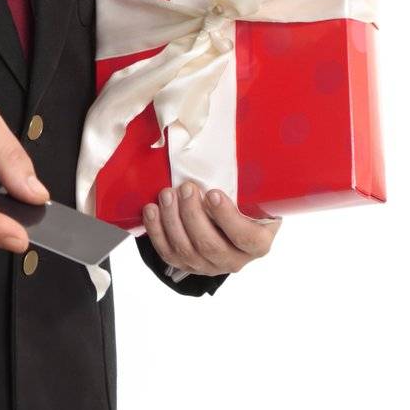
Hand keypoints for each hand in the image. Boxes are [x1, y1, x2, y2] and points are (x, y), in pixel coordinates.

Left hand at [141, 181, 280, 275]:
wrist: (230, 227)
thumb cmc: (244, 206)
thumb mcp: (256, 198)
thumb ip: (249, 183)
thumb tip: (237, 143)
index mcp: (257, 243)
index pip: (245, 237)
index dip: (227, 217)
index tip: (213, 193)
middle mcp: (234, 260)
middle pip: (210, 245)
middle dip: (192, 214)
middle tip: (186, 188)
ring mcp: (208, 266)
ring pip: (185, 249)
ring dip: (172, 219)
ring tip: (166, 194)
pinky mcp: (185, 264)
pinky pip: (167, 252)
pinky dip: (156, 230)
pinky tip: (152, 210)